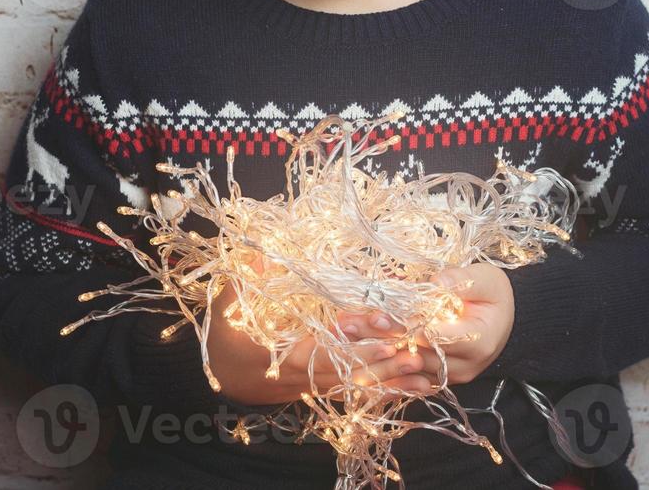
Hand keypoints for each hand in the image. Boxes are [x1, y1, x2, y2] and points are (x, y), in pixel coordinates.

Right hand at [204, 256, 432, 406]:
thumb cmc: (229, 335)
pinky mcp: (328, 388)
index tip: (355, 323)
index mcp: (274, 351)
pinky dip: (390, 390)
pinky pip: (362, 392)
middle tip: (404, 349)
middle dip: (371, 359)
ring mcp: (315, 385)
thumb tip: (262, 255)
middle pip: (339, 369)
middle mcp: (298, 374)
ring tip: (420, 369)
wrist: (229, 376)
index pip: (307, 345)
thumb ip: (246, 280)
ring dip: (387, 378)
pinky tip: (419, 387)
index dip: (332, 337)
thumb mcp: (229, 304)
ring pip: (354, 384)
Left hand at [335, 264, 514, 386]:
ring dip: (373, 352)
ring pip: (406, 368)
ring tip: (343, 334)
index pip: (437, 337)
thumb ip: (462, 281)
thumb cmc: (494, 295)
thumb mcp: (486, 280)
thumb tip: (438, 282)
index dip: (407, 327)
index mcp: (478, 341)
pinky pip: (407, 378)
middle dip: (378, 338)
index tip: (380, 315)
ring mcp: (449, 376)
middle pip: (415, 354)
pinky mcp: (437, 378)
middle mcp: (463, 366)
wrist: (505, 319)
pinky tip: (354, 356)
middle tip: (346, 324)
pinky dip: (381, 367)